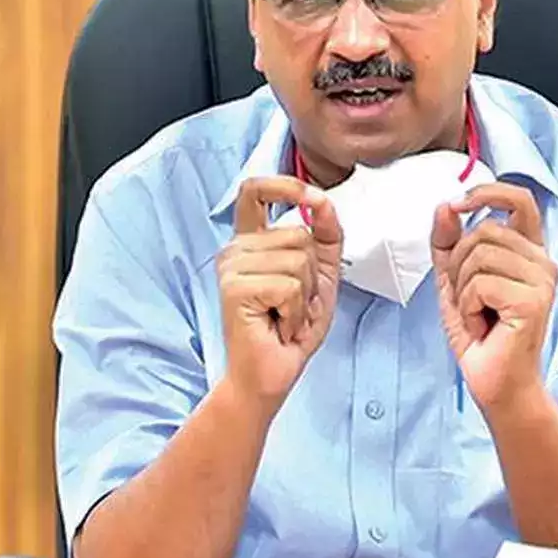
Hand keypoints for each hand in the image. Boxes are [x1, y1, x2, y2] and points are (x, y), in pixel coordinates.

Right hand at [216, 176, 343, 408]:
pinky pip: (290, 285)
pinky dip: (296, 311)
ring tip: (285, 315)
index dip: (284, 184)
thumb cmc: (291, 328)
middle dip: (312, 275)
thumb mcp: (320, 275)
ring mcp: (232, 267)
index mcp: (252, 241)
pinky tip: (279, 325)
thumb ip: (325, 235)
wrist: (271, 373)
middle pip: (299, 234)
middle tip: (293, 304)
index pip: (255, 191)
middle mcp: (236, 249)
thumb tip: (322, 200)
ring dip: (304, 296)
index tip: (311, 195)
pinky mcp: (235, 288)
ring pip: (298, 258)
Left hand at [431, 182, 557, 410]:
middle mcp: (543, 261)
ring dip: (462, 290)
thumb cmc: (479, 332)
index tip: (458, 203)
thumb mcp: (454, 279)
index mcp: (529, 251)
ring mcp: (543, 280)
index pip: (520, 199)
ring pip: (478, 255)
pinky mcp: (534, 300)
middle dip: (458, 265)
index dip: (488, 192)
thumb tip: (445, 205)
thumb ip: (448, 242)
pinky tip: (482, 326)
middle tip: (469, 300)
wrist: (495, 381)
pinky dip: (467, 308)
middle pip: (482, 231)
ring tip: (477, 314)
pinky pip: (480, 284)